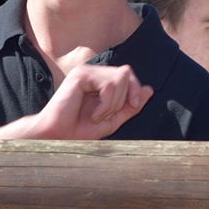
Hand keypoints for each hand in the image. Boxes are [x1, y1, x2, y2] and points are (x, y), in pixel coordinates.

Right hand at [28, 64, 153, 139]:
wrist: (59, 136)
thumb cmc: (80, 129)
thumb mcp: (113, 119)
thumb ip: (130, 105)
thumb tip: (149, 89)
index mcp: (100, 80)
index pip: (128, 74)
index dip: (135, 90)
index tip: (132, 107)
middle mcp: (94, 72)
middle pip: (127, 73)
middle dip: (123, 99)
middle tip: (107, 115)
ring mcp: (86, 71)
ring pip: (119, 79)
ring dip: (113, 104)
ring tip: (97, 116)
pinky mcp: (81, 75)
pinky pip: (109, 85)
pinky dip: (106, 105)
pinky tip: (93, 114)